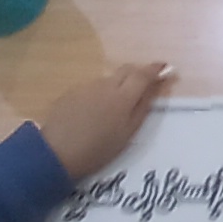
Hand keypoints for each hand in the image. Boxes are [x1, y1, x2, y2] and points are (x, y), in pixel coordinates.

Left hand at [34, 61, 172, 179]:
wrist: (56, 153)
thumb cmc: (98, 149)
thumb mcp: (127, 133)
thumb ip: (143, 107)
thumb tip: (154, 88)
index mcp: (123, 96)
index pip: (143, 74)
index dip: (156, 69)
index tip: (166, 68)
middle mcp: (105, 85)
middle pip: (126, 70)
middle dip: (138, 73)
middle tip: (145, 85)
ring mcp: (86, 87)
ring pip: (108, 80)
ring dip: (117, 85)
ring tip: (115, 107)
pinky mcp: (71, 92)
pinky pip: (92, 88)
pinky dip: (99, 94)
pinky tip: (94, 112)